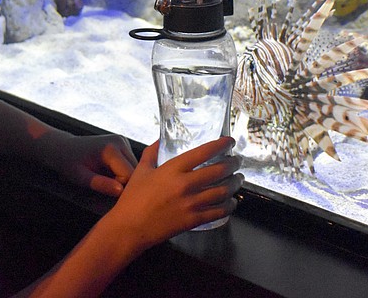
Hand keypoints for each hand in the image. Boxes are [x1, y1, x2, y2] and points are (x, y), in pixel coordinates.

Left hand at [47, 133, 137, 196]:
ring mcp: (123, 141)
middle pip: (135, 171)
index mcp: (111, 148)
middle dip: (123, 183)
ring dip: (123, 178)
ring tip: (105, 179)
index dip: (119, 187)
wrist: (63, 148)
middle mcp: (120, 141)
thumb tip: (120, 191)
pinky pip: (130, 164)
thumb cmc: (69, 163)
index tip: (104, 190)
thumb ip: (101, 184)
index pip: (128, 175)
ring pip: (135, 168)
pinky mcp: (123, 144)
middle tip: (104, 186)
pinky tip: (109, 173)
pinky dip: (123, 172)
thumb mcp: (81, 177)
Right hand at [104, 137, 243, 251]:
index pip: (204, 152)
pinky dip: (229, 206)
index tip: (229, 142)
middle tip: (236, 161)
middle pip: (219, 171)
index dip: (221, 145)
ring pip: (223, 191)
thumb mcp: (141, 170)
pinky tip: (231, 202)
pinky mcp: (193, 220)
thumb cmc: (133, 199)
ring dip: (234, 184)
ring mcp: (191, 203)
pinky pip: (219, 212)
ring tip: (238, 179)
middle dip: (233, 164)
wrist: (129, 228)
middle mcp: (185, 184)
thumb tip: (160, 139)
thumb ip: (152, 152)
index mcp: (173, 169)